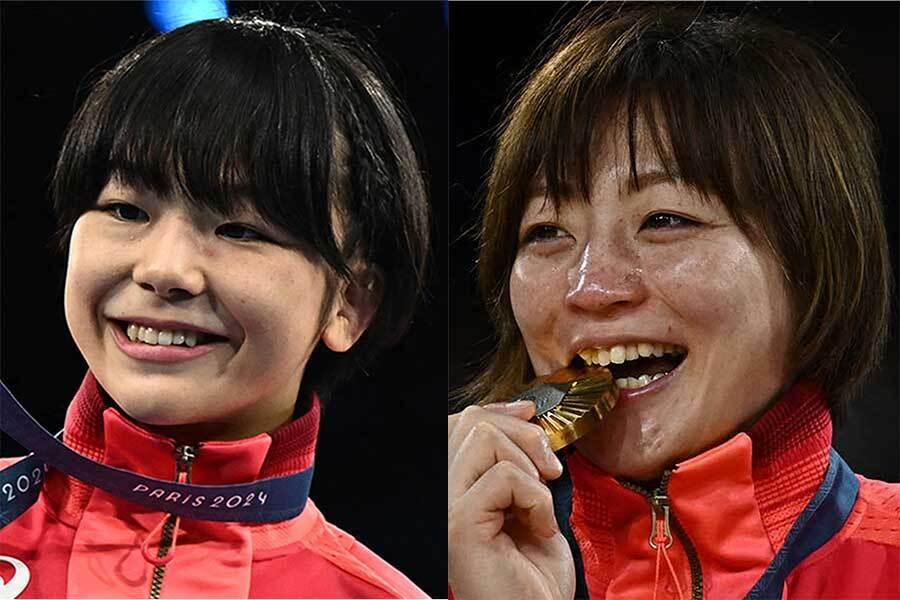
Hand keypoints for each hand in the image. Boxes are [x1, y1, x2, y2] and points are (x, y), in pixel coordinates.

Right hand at [448, 401, 575, 599]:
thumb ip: (517, 463)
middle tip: (549, 472)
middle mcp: (443, 495)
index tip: (529, 413)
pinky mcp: (460, 523)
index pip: (460, 425)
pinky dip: (537, 498)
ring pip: (485, 439)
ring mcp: (447, 508)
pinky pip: (505, 476)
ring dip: (530, 470)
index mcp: (456, 489)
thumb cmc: (534, 577)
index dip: (497, 410)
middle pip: (473, 422)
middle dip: (524, 434)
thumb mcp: (529, 503)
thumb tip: (524, 415)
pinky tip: (539, 528)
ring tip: (539, 508)